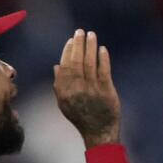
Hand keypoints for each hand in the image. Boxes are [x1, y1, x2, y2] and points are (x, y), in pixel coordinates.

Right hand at [53, 29, 120, 147]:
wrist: (98, 130)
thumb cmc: (81, 116)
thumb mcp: (64, 103)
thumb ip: (59, 85)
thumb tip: (56, 66)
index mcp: (64, 91)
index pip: (64, 66)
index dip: (67, 51)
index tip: (71, 40)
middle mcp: (76, 89)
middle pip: (76, 61)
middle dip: (78, 44)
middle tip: (80, 31)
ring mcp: (92, 89)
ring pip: (89, 63)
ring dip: (90, 47)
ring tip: (91, 35)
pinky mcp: (106, 90)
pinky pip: (104, 70)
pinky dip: (102, 58)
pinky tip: (102, 49)